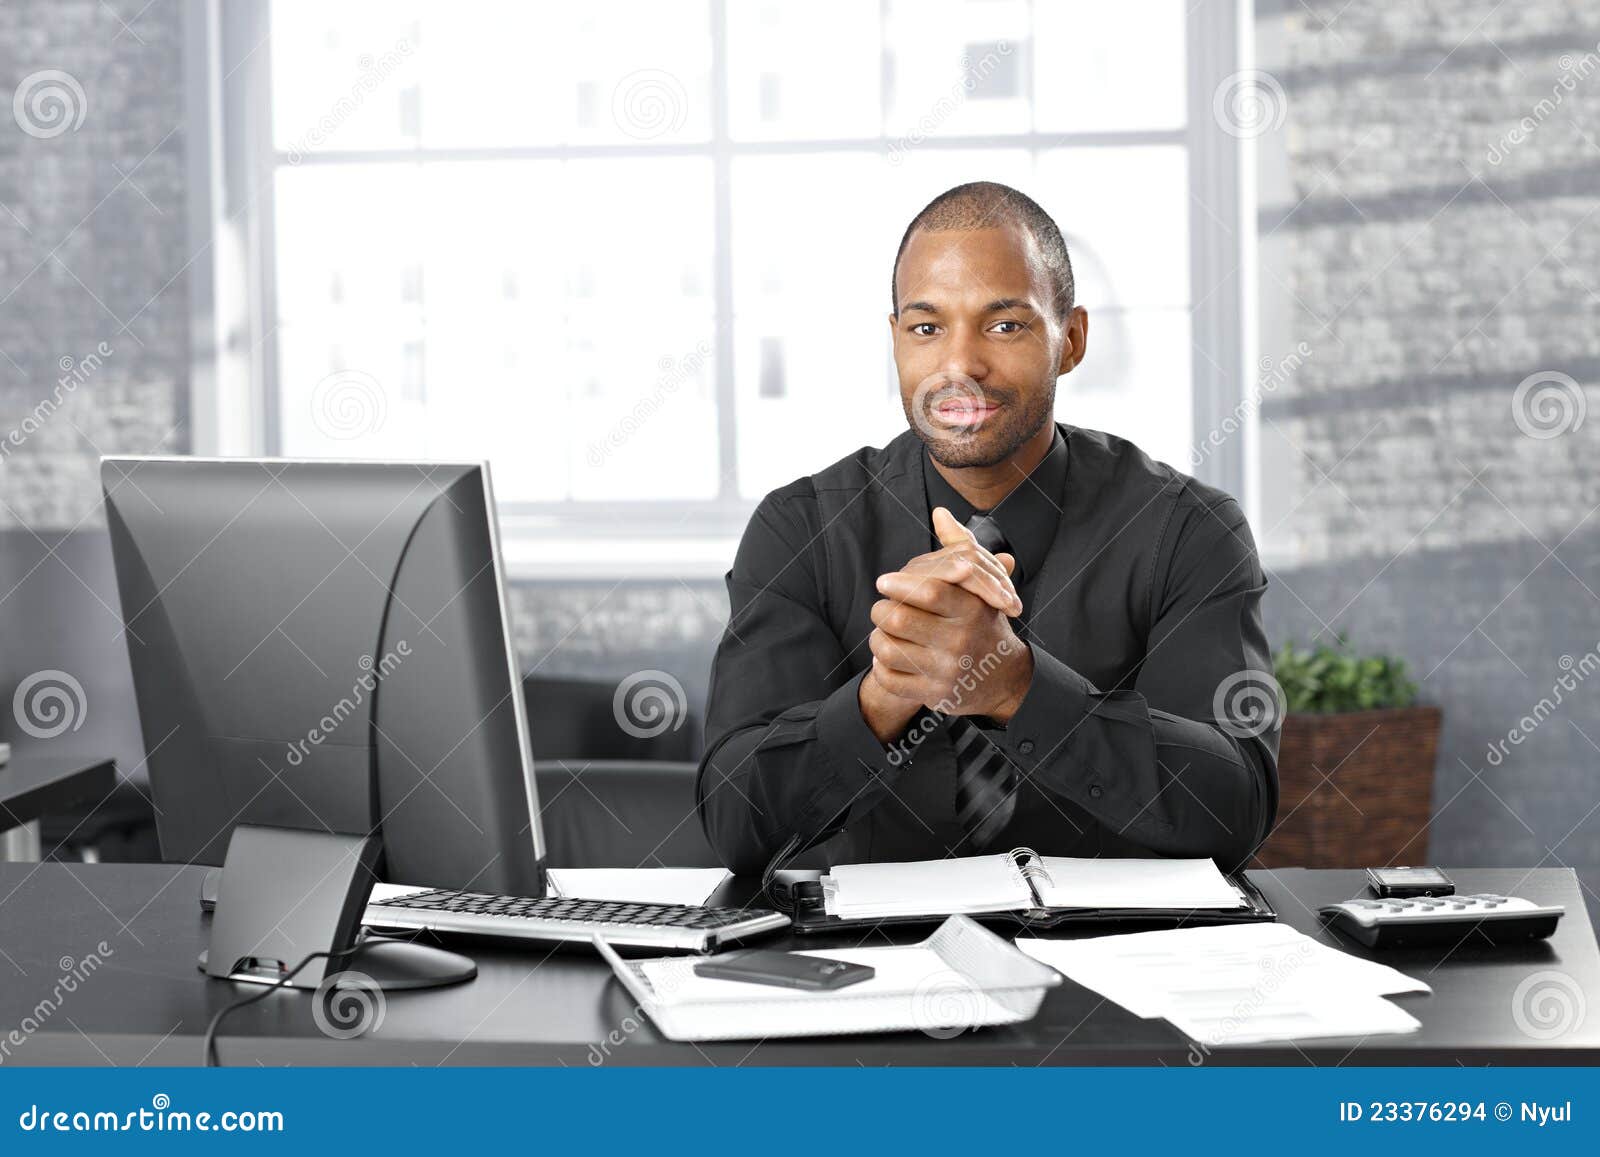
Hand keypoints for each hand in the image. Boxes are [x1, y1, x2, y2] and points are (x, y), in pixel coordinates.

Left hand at [867, 509, 1033, 720]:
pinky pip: (889, 678)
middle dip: (881, 610)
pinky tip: (888, 657)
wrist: (1004, 678)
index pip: (927, 591)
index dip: (899, 583)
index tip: (884, 581)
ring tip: (884, 632)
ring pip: (887, 649)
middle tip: (882, 608)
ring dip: (877, 638)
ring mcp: (946, 670)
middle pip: (898, 619)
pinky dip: (881, 666)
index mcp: (971, 610)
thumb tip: (941, 512)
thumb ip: (960, 548)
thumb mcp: (980, 586)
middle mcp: (960, 641)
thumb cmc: (983, 622)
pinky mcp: (934, 694)